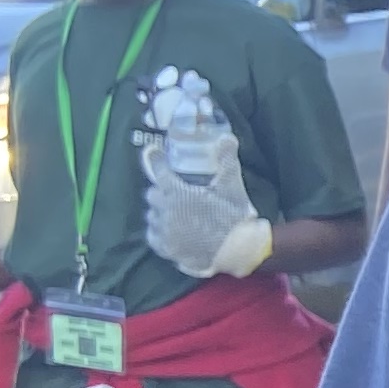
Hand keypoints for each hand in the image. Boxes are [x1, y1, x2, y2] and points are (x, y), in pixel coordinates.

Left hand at [137, 72, 270, 278]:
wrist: (237, 250)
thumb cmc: (233, 216)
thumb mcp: (231, 186)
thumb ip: (226, 160)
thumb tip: (226, 137)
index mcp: (177, 192)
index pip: (159, 171)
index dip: (155, 159)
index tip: (151, 151)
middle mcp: (165, 211)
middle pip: (152, 194)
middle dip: (160, 191)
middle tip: (172, 192)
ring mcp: (164, 232)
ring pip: (151, 216)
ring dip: (159, 212)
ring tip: (171, 212)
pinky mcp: (167, 249)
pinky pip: (153, 237)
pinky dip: (158, 232)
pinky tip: (167, 231)